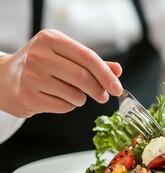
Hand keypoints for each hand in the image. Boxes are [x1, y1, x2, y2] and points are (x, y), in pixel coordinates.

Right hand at [0, 29, 122, 117]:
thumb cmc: (41, 66)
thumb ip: (92, 63)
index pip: (87, 57)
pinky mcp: (28, 96)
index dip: (106, 74)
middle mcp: (39, 55)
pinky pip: (63, 106)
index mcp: (51, 39)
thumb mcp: (64, 56)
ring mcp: (31, 76)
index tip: (117, 87)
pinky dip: (69, 106)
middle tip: (103, 96)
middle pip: (82, 77)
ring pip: (74, 94)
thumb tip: (117, 70)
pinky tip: (59, 98)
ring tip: (73, 94)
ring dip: (81, 98)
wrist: (5, 79)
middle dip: (98, 90)